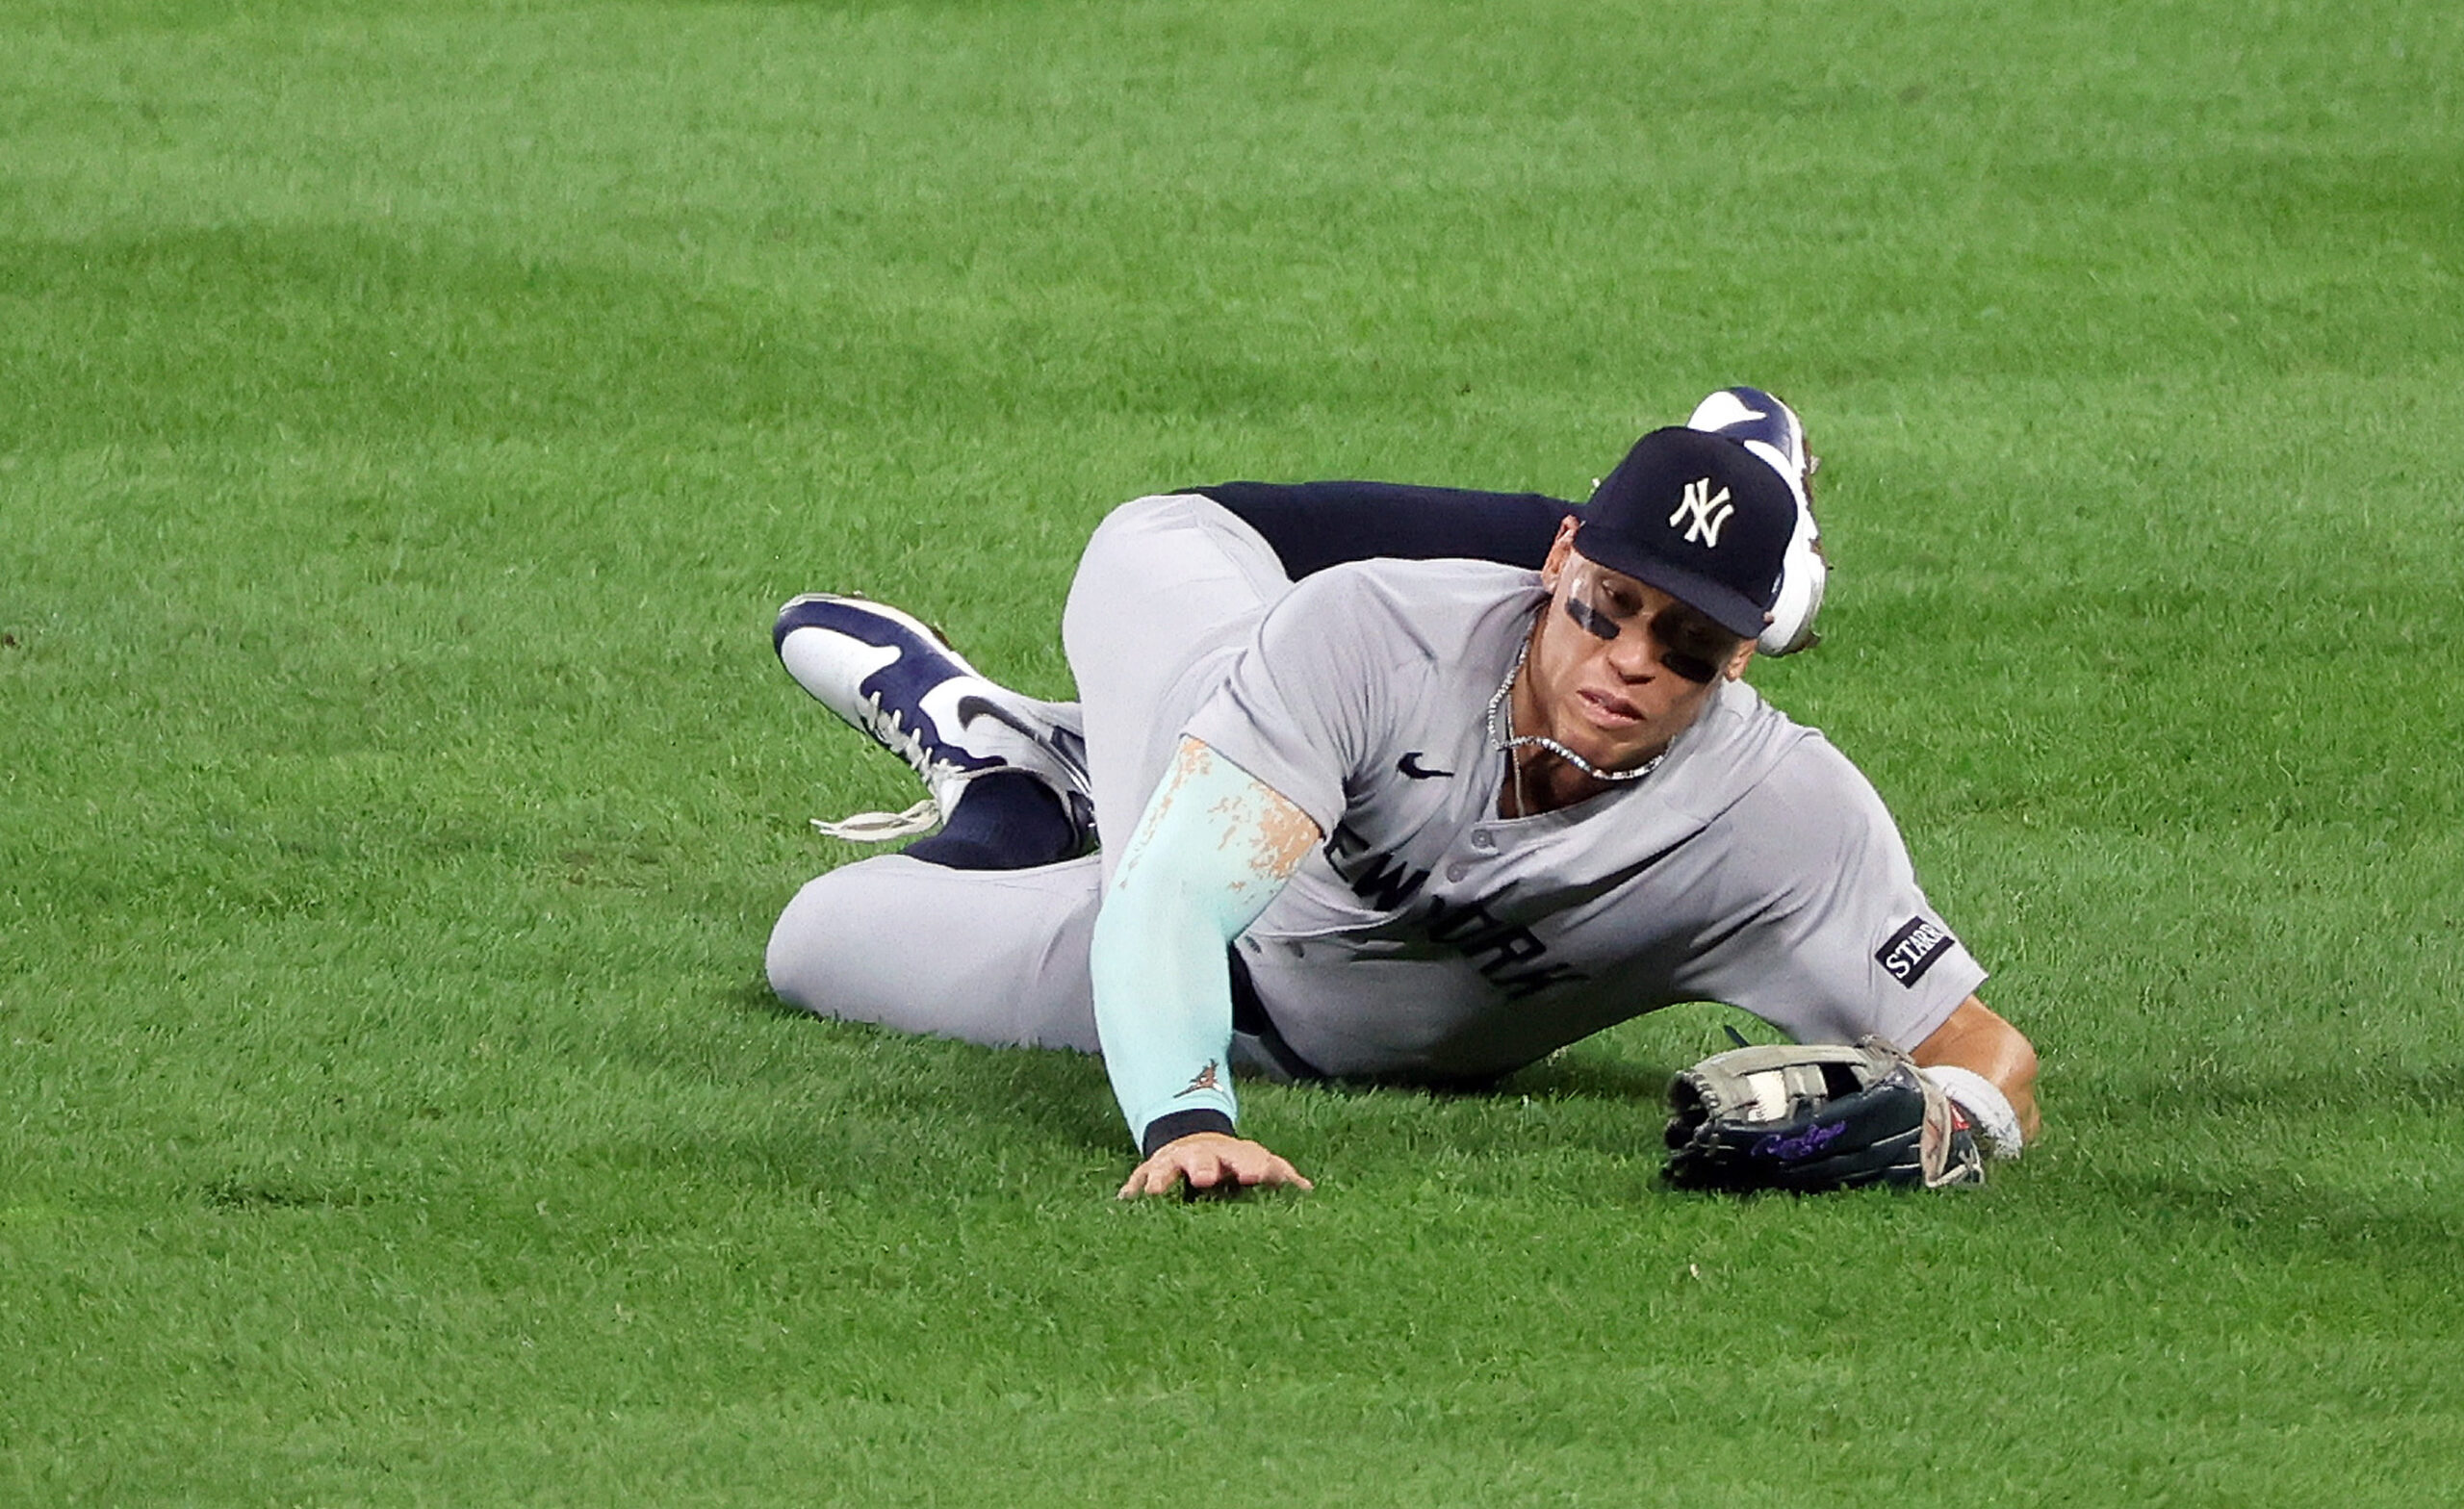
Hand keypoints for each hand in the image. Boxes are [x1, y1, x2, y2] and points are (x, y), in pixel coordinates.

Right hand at [1116, 1132, 1314, 1200]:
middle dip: (1205, 1166)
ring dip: (1164, 1179)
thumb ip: (1280, 1175)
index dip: (1253, 1166)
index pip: (1248, 1160)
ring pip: (1168, 1168)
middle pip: (1205, 1159)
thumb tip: (1308, 1191)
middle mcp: (1205, 1156)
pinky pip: (1140, 1180)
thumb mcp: (1257, 1166)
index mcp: (1236, 1157)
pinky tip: (1126, 1202)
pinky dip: (1134, 1189)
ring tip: (1157, 1193)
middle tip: (1205, 1178)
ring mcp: (1175, 1162)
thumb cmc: (1233, 1164)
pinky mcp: (1151, 1172)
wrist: (1193, 1140)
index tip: (1256, 1176)